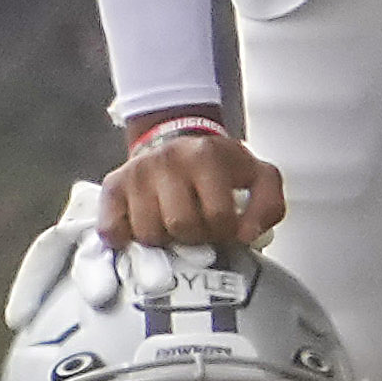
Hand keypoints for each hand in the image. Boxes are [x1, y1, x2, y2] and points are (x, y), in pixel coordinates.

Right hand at [101, 121, 283, 252]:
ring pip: (148, 234)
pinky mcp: (113, 187)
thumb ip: (269, 205)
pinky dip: (127, 239)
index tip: (224, 228)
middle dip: (195, 238)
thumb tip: (247, 236)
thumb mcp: (258, 176)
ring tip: (174, 226)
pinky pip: (113, 231)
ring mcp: (137, 173)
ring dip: (165, 240)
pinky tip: (145, 227)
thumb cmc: (219, 166)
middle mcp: (168, 161)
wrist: (178, 140)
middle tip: (199, 229)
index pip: (218, 216)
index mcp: (206, 156)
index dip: (225, 232)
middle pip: (181, 226)